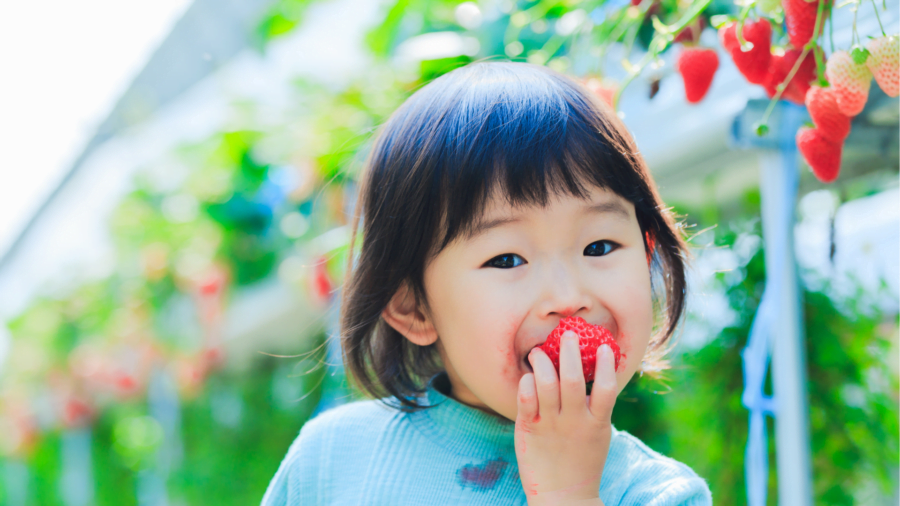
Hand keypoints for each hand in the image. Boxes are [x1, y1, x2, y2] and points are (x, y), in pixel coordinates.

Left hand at [514, 330, 617, 505]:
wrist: (564, 496)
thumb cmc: (582, 459)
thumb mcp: (598, 434)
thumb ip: (597, 407)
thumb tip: (598, 372)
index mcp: (596, 423)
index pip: (606, 389)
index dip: (606, 365)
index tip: (604, 345)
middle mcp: (574, 422)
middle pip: (573, 380)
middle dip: (570, 353)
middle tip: (568, 334)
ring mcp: (550, 426)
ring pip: (546, 386)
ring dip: (542, 363)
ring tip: (539, 350)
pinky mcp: (529, 430)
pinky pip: (525, 400)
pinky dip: (526, 384)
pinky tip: (528, 375)